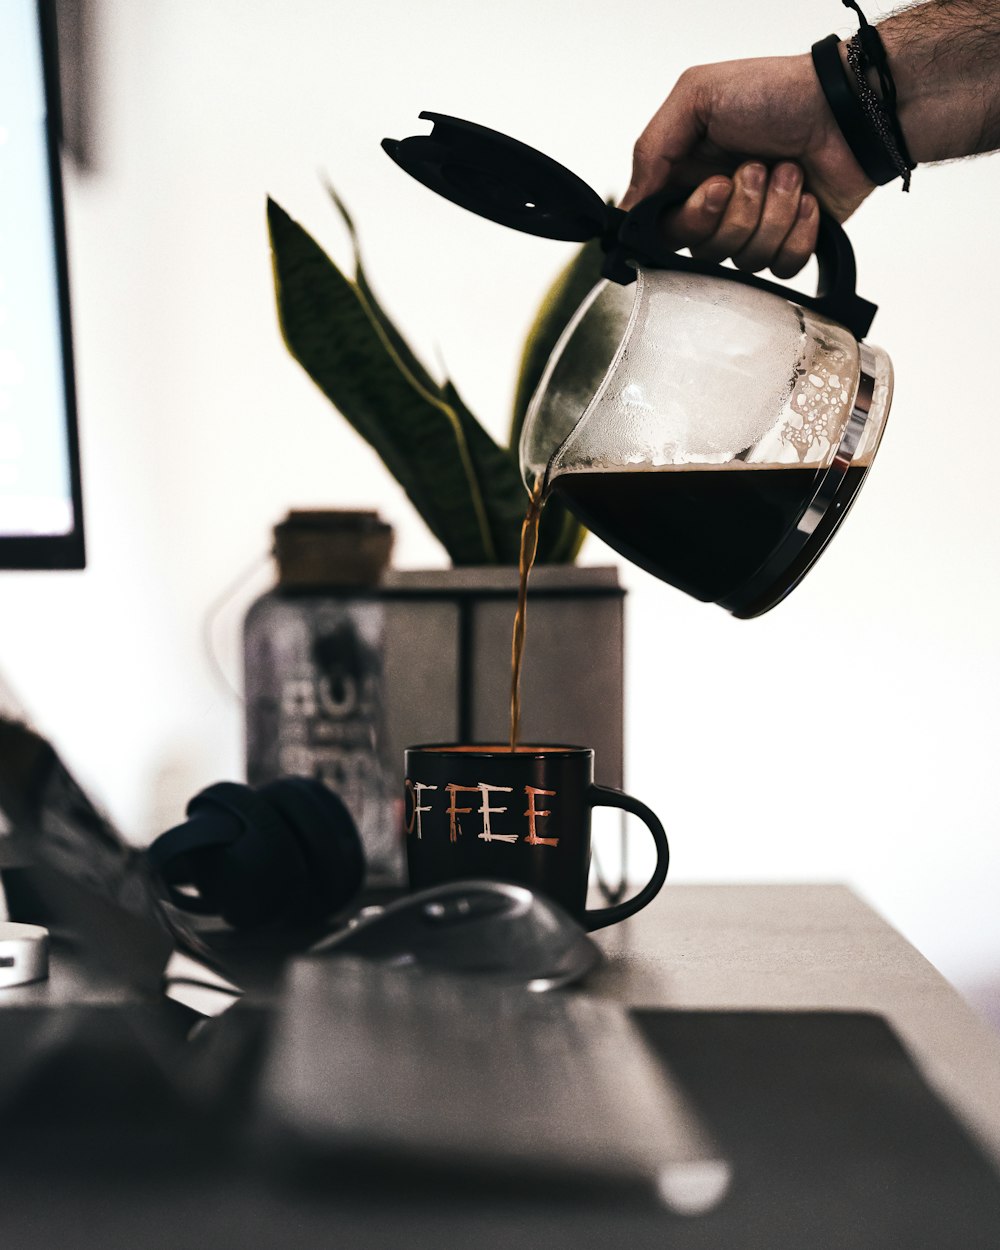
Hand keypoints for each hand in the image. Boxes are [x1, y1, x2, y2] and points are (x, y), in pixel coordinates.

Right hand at [621, 53, 875, 275]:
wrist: (849, 105)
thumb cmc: (777, 92)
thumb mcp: (697, 96)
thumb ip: (651, 150)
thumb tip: (628, 208)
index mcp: (688, 176)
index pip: (666, 230)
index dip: (691, 219)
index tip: (715, 187)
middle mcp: (718, 207)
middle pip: (705, 252)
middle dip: (737, 211)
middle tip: (756, 168)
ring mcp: (756, 227)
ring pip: (746, 260)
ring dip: (773, 212)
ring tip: (789, 172)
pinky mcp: (792, 242)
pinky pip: (782, 267)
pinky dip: (799, 231)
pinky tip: (809, 197)